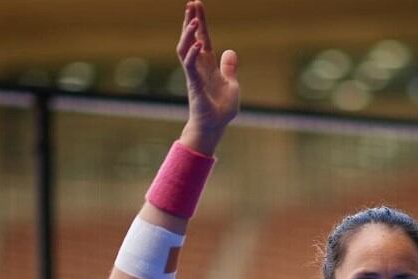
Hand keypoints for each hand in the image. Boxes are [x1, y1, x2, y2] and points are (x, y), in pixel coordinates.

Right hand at [177, 1, 239, 153]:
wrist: (214, 127)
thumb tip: (230, 52)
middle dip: (191, 20)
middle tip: (190, 3)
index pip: (204, 38)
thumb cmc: (221, 110)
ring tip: (193, 21)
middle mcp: (199, 67)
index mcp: (209, 66)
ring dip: (189, 35)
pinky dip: (193, 54)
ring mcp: (194, 75)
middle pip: (192, 39)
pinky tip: (199, 44)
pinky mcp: (194, 85)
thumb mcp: (231, 85)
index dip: (201, 22)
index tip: (197, 4)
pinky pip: (190, 66)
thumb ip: (229, 68)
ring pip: (185, 49)